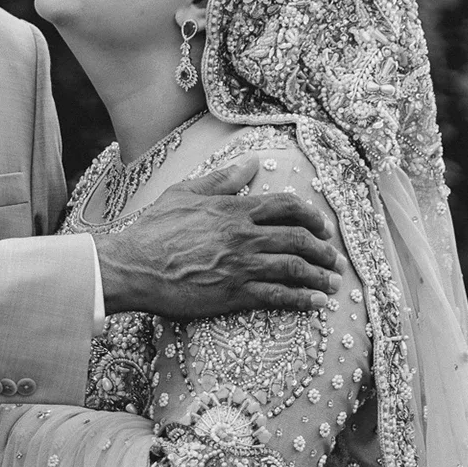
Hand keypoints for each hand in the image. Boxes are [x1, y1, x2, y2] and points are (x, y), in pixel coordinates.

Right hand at [92, 155, 343, 320]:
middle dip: (324, 250)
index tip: (323, 227)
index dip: (312, 216)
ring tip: (334, 284)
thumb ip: (222, 179)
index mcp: (234, 209)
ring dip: (320, 276)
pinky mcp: (234, 294)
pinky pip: (278, 296)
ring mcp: (241, 266)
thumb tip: (251, 163)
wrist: (132, 266)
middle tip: (335, 259)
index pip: (288, 206)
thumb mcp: (185, 193)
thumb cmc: (153, 229)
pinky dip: (302, 300)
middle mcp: (244, 236)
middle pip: (300, 239)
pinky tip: (316, 303)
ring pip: (295, 268)